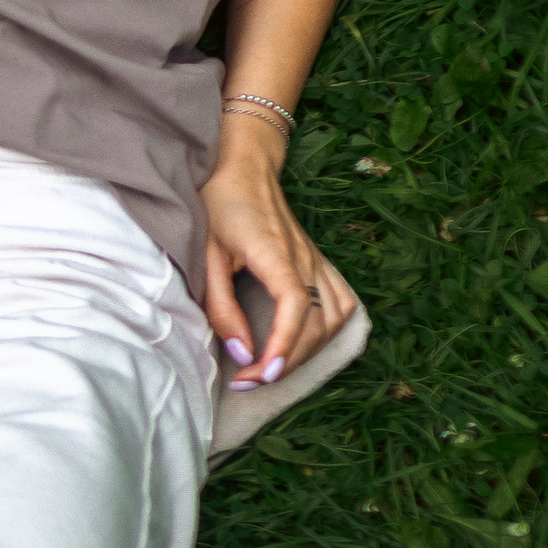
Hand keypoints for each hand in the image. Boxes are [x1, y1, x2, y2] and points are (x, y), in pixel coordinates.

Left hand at [200, 135, 356, 388]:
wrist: (243, 167)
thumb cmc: (218, 206)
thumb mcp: (205, 255)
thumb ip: (221, 306)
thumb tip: (241, 352)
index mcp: (275, 253)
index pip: (295, 307)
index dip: (284, 345)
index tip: (262, 374)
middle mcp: (304, 258)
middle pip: (317, 322)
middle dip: (287, 361)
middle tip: (248, 380)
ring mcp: (316, 260)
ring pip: (335, 318)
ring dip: (310, 350)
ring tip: (274, 366)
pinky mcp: (317, 261)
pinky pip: (341, 302)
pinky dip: (328, 330)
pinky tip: (304, 342)